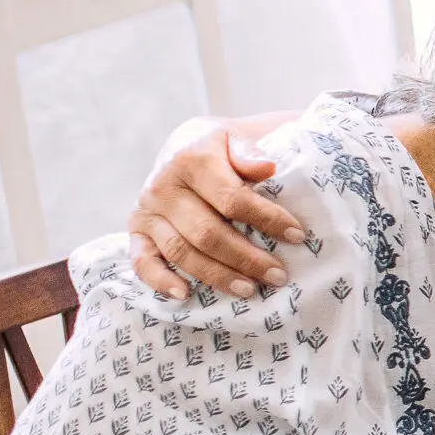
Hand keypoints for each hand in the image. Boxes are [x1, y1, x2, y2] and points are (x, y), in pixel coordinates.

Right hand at [129, 117, 301, 299]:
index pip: (232, 199)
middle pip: (207, 232)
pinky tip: (185, 294)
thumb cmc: (222, 148)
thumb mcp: (236, 139)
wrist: (186, 145)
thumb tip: (268, 167)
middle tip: (278, 275)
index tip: (297, 236)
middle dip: (246, 258)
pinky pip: (142, 261)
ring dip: (217, 275)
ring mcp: (147, 211)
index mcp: (192, 160)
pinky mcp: (137, 231)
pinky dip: (160, 280)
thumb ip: (249, 153)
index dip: (267, 220)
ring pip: (181, 251)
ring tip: (250, 289)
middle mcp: (163, 187)